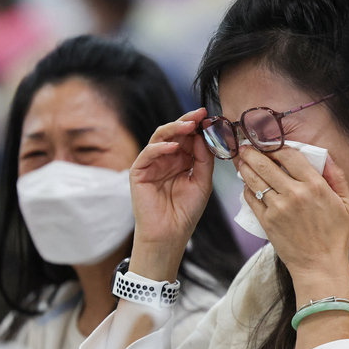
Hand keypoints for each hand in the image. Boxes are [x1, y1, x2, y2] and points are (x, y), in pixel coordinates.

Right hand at [128, 108, 213, 279]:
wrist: (170, 234)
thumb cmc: (186, 211)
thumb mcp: (203, 181)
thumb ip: (204, 159)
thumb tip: (203, 135)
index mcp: (182, 160)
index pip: (188, 137)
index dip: (198, 126)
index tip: (210, 116)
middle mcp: (166, 158)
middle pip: (174, 132)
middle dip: (187, 121)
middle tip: (199, 114)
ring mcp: (152, 163)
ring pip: (160, 137)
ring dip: (174, 129)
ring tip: (188, 126)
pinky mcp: (139, 171)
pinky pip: (148, 153)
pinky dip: (160, 148)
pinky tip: (173, 147)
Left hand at [238, 146, 348, 279]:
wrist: (320, 266)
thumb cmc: (336, 236)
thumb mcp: (347, 203)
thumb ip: (337, 177)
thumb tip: (326, 156)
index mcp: (315, 186)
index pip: (289, 155)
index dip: (276, 145)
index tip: (270, 143)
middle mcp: (294, 194)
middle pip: (267, 164)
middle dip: (253, 152)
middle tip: (246, 147)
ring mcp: (278, 208)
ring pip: (255, 179)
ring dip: (245, 167)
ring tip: (242, 161)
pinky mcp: (267, 221)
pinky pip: (251, 199)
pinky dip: (247, 188)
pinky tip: (247, 184)